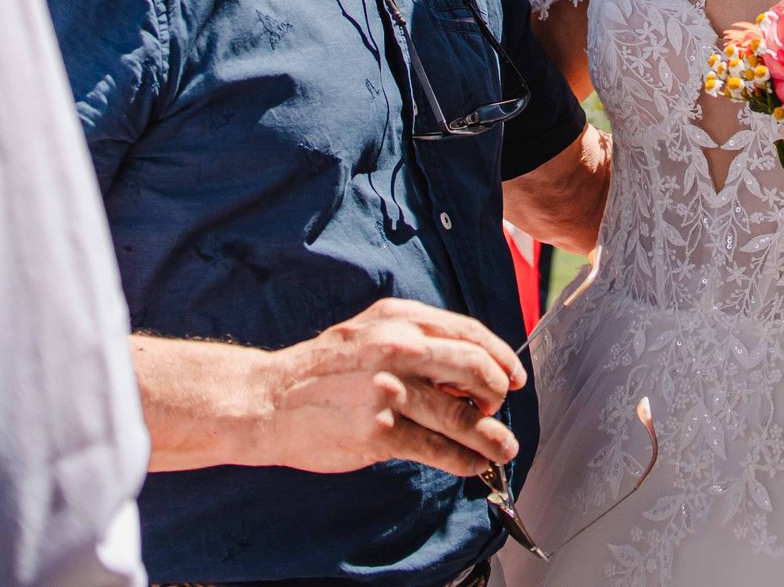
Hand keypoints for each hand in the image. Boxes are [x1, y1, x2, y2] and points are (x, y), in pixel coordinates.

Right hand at [258, 297, 527, 476]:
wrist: (268, 399)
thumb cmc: (323, 370)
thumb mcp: (371, 333)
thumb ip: (416, 342)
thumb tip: (469, 372)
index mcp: (400, 319)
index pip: (469, 333)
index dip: (501, 357)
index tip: (514, 377)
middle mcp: (399, 348)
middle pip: (476, 368)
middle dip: (498, 392)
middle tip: (499, 408)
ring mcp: (389, 391)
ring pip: (461, 415)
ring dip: (491, 436)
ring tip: (504, 448)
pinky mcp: (379, 431)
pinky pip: (437, 448)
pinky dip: (463, 459)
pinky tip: (472, 465)